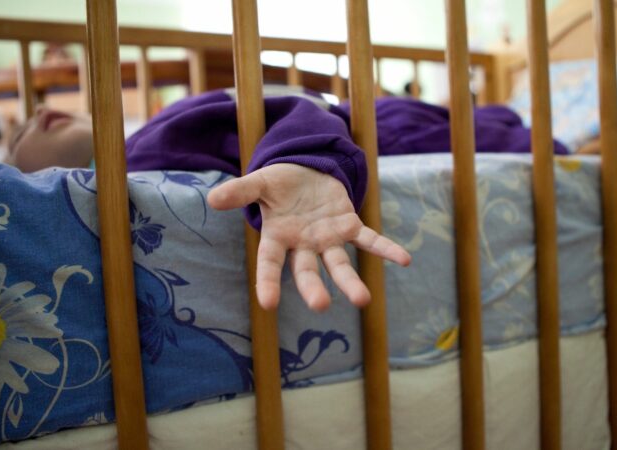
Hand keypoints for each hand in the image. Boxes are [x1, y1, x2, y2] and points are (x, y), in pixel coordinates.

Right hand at [207, 163, 410, 311]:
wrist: (306, 172)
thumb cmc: (280, 184)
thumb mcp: (260, 183)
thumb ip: (241, 192)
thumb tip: (212, 200)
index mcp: (278, 237)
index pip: (270, 263)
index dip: (268, 282)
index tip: (268, 305)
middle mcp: (304, 245)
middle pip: (307, 271)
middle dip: (313, 288)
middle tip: (321, 305)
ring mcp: (328, 238)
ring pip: (339, 264)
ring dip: (350, 282)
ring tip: (362, 300)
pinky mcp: (349, 226)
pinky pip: (369, 240)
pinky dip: (386, 249)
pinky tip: (405, 260)